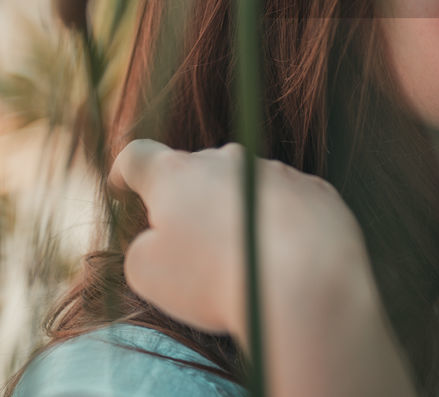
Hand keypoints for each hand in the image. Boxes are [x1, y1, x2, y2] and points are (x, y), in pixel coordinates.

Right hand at [108, 140, 416, 395]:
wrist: (307, 283)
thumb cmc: (217, 280)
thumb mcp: (149, 274)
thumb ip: (144, 246)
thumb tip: (162, 237)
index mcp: (177, 174)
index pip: (139, 156)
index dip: (126, 171)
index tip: (123, 183)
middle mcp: (227, 160)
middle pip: (197, 172)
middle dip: (190, 200)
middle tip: (192, 245)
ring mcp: (276, 171)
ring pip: (246, 187)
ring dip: (238, 213)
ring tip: (244, 262)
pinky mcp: (316, 190)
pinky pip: (287, 202)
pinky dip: (280, 223)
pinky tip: (284, 258)